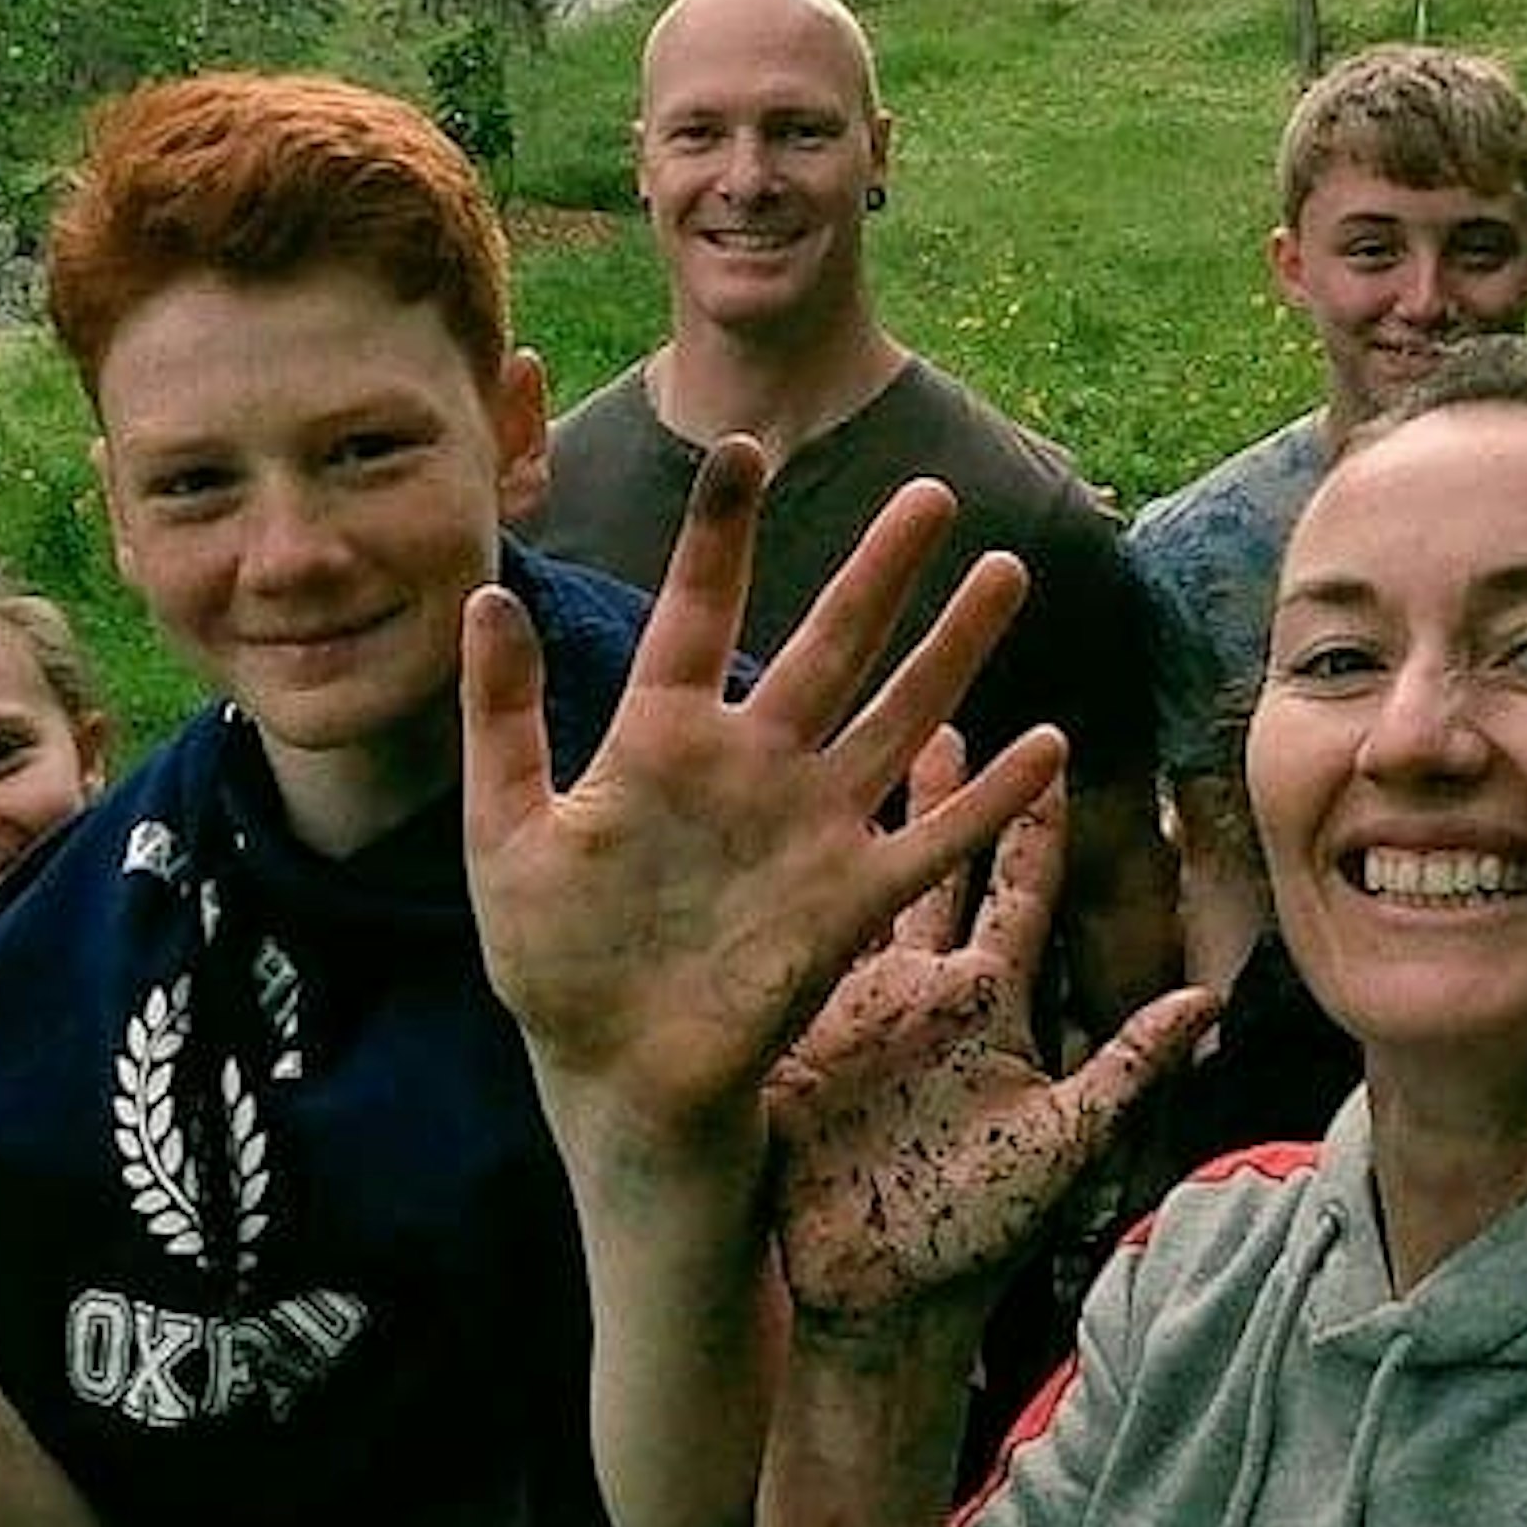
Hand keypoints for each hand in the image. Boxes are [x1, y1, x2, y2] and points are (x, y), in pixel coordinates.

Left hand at [462, 439, 1069, 1142]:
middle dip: (882, 570)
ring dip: (953, 649)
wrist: (615, 1074)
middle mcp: (753, 764)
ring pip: (899, 716)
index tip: (744, 452)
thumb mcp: (505, 835)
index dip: (720, 536)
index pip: (698, 614)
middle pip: (831, 645)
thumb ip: (501, 720)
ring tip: (1004, 571)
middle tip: (930, 493)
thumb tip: (484, 599)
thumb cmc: (555, 960)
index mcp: (664, 739)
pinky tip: (1043, 742)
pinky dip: (987, 796)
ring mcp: (811, 826)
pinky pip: (932, 837)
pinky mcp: (850, 897)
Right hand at [765, 770, 1212, 1353]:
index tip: (1049, 744)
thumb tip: (1208, 998)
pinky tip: (768, 843)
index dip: (1031, 822)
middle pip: (935, 867)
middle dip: (940, 788)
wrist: (884, 1295)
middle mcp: (926, 993)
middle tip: (935, 701)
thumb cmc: (981, 1229)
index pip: (1017, 893)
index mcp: (992, 1008)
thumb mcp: (1067, 1143)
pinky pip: (792, 955)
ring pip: (860, 891)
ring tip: (855, 742)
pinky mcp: (798, 1034)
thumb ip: (1128, 1066)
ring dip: (864, 823)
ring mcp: (857, 1008)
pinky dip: (786, 902)